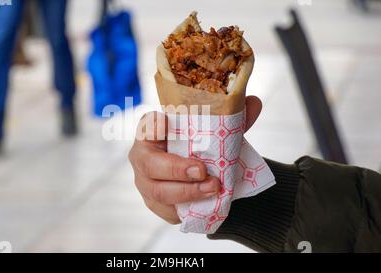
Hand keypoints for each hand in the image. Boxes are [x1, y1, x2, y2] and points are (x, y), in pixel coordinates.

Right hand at [128, 96, 262, 223]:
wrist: (196, 176)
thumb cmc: (198, 148)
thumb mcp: (213, 133)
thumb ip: (231, 120)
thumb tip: (254, 102)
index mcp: (153, 132)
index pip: (147, 125)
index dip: (153, 126)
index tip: (166, 122)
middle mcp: (143, 156)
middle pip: (150, 163)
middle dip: (176, 168)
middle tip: (202, 170)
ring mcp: (145, 182)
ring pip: (158, 191)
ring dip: (187, 191)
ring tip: (213, 188)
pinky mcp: (154, 204)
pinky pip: (166, 210)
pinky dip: (186, 208)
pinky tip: (204, 204)